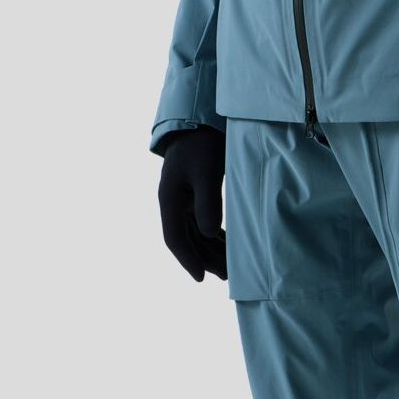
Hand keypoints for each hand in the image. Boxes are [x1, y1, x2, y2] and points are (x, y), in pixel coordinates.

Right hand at [157, 126, 227, 281]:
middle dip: (204, 258)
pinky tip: (225, 244)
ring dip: (209, 249)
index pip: (175, 238)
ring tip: (228, 266)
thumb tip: (209, 235)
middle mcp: (172, 201)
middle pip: (186, 239)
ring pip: (194, 232)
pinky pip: (200, 222)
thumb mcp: (207, 172)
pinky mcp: (193, 193)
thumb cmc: (202, 144)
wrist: (199, 119)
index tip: (202, 278)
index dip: (188, 260)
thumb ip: (208, 203)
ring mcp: (182, 198)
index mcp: (169, 198)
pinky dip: (212, 235)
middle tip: (226, 275)